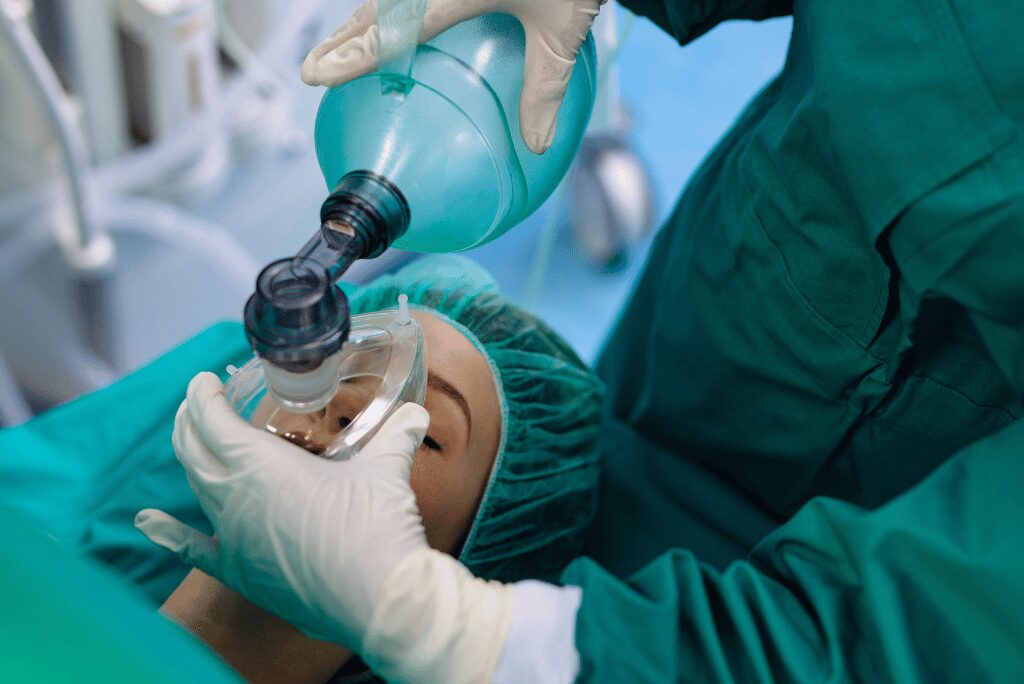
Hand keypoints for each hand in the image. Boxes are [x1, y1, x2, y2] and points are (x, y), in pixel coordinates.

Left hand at [137, 373, 513, 683]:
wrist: (378, 598)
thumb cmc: (376, 526)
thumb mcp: (386, 469)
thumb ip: (396, 435)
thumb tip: (415, 414)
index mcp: (260, 464)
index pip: (212, 419)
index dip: (204, 395)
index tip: (206, 381)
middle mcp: (234, 497)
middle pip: (193, 449)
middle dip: (190, 420)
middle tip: (198, 403)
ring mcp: (232, 536)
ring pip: (196, 488)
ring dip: (190, 458)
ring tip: (192, 441)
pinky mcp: (240, 571)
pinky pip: (193, 549)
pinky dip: (167, 532)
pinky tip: (145, 521)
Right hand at [301, 0, 605, 153]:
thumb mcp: (564, 33)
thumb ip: (544, 88)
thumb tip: (535, 145)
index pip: (393, 28)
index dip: (352, 53)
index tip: (316, 74)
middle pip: (378, 7)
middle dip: (341, 38)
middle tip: (311, 71)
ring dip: (363, 20)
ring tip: (339, 48)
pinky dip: (392, 7)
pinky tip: (388, 22)